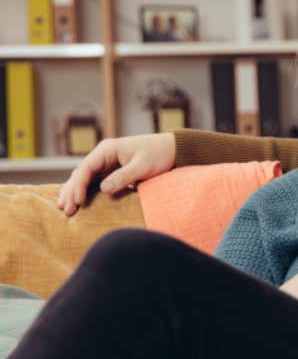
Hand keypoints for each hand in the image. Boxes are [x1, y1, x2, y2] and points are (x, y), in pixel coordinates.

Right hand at [57, 132, 175, 215]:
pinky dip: (84, 192)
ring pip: (84, 179)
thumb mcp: (142, 166)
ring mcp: (106, 163)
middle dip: (71, 191)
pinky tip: (77, 202)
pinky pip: (94, 182)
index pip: (86, 168)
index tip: (78, 201)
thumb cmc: (158, 155)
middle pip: (80, 174)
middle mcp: (103, 155)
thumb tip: (103, 189)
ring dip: (73, 192)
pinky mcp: (111, 172)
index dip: (79, 185)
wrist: (172, 149)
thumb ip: (123, 177)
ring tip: (63, 208)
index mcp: (107, 150)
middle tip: (65, 209)